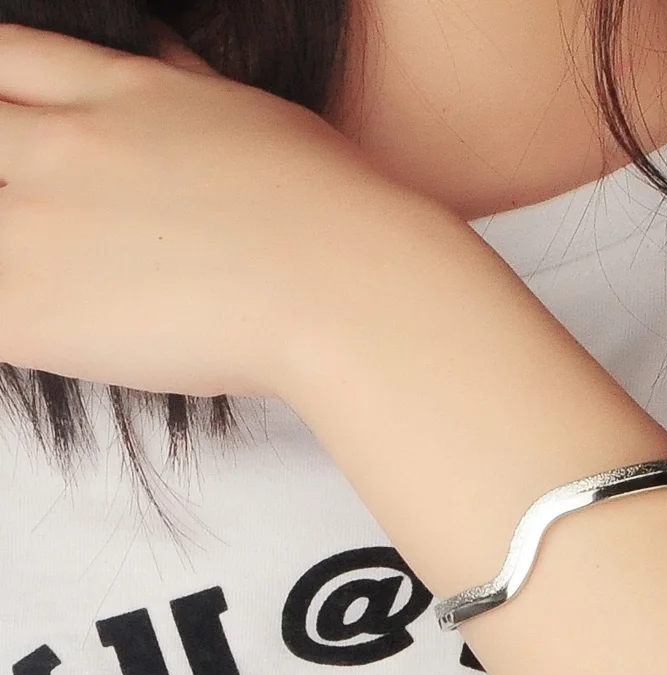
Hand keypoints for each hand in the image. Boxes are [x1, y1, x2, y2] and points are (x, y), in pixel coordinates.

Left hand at [0, 23, 437, 399]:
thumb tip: (166, 57)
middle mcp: (64, 147)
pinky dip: (10, 324)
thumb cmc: (328, 211)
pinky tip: (49, 334)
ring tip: (49, 283)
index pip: (4, 61)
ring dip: (7, 252)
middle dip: (3, 173)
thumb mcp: (250, 116)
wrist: (342, 286)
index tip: (14, 140)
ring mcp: (37, 225)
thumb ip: (184, 87)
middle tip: (37, 218)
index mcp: (118, 91)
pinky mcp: (34, 312)